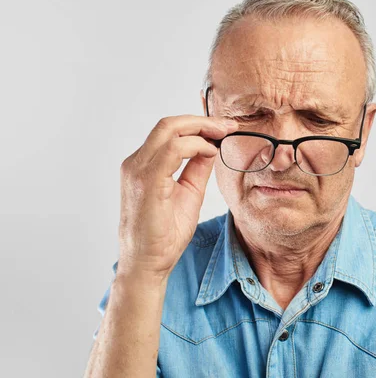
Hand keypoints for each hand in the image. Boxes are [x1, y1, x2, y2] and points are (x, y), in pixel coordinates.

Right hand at [117, 114, 237, 282]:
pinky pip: (172, 150)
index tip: (224, 128)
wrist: (147, 264)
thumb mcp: (188, 193)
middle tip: (228, 126)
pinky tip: (210, 152)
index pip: (169, 131)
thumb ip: (197, 169)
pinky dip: (195, 146)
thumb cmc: (163, 235)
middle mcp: (136, 163)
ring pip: (169, 130)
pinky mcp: (146, 181)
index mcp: (143, 165)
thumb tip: (212, 147)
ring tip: (223, 135)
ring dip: (201, 128)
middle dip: (203, 121)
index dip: (199, 125)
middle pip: (169, 124)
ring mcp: (137, 170)